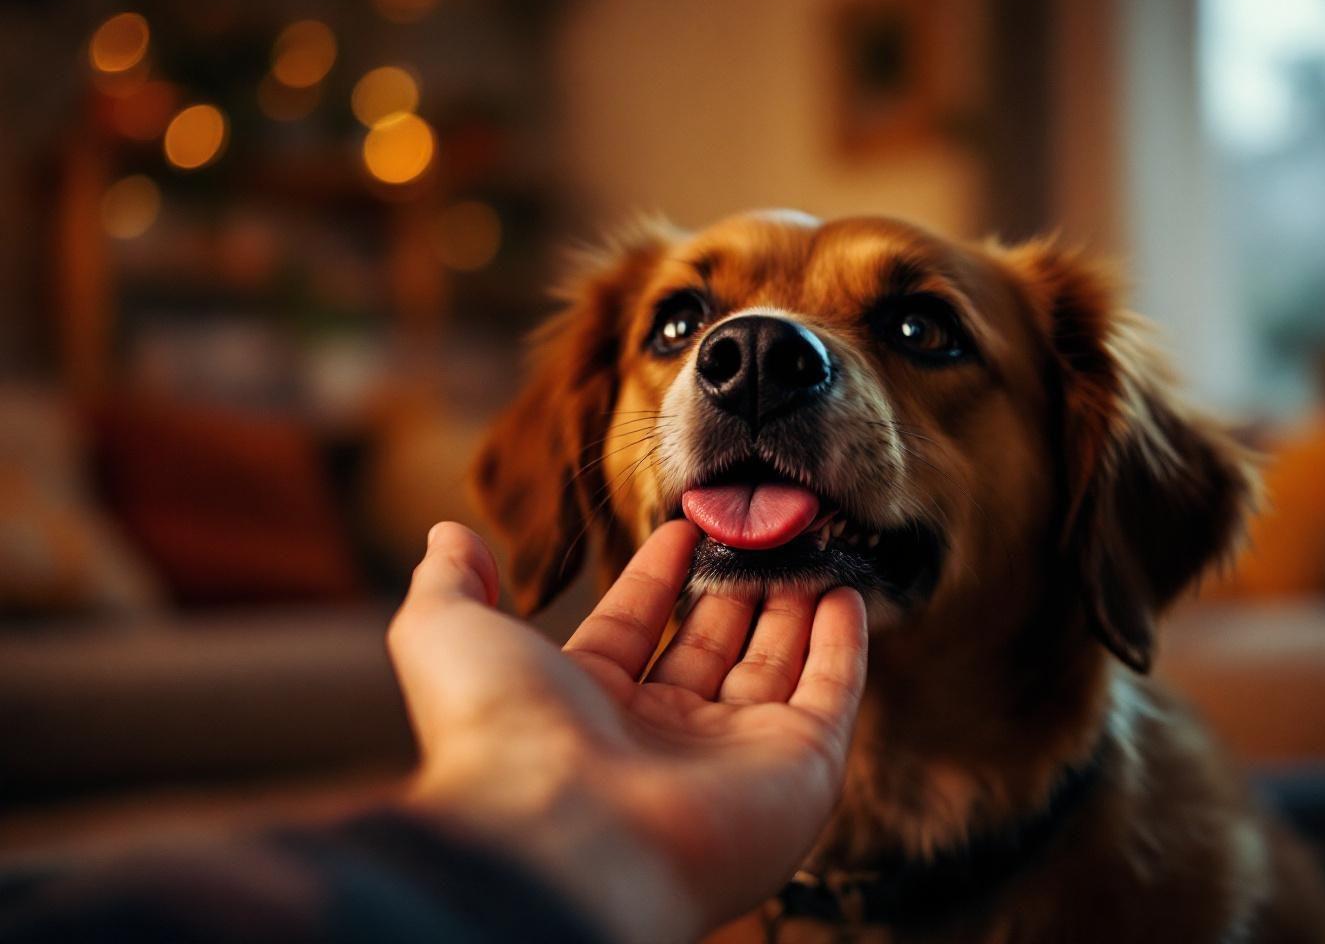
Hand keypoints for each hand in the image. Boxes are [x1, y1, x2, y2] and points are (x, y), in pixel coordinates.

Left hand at [388, 520, 867, 943]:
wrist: (560, 832)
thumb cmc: (496, 731)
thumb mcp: (446, 634)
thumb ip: (448, 582)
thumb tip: (448, 532)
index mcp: (589, 708)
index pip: (635, 629)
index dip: (657, 576)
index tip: (684, 524)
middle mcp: (665, 737)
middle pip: (711, 646)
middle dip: (734, 584)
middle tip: (760, 523)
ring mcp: (736, 756)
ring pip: (776, 665)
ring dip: (794, 603)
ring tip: (809, 539)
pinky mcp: (798, 770)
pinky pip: (831, 695)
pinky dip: (844, 645)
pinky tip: (847, 592)